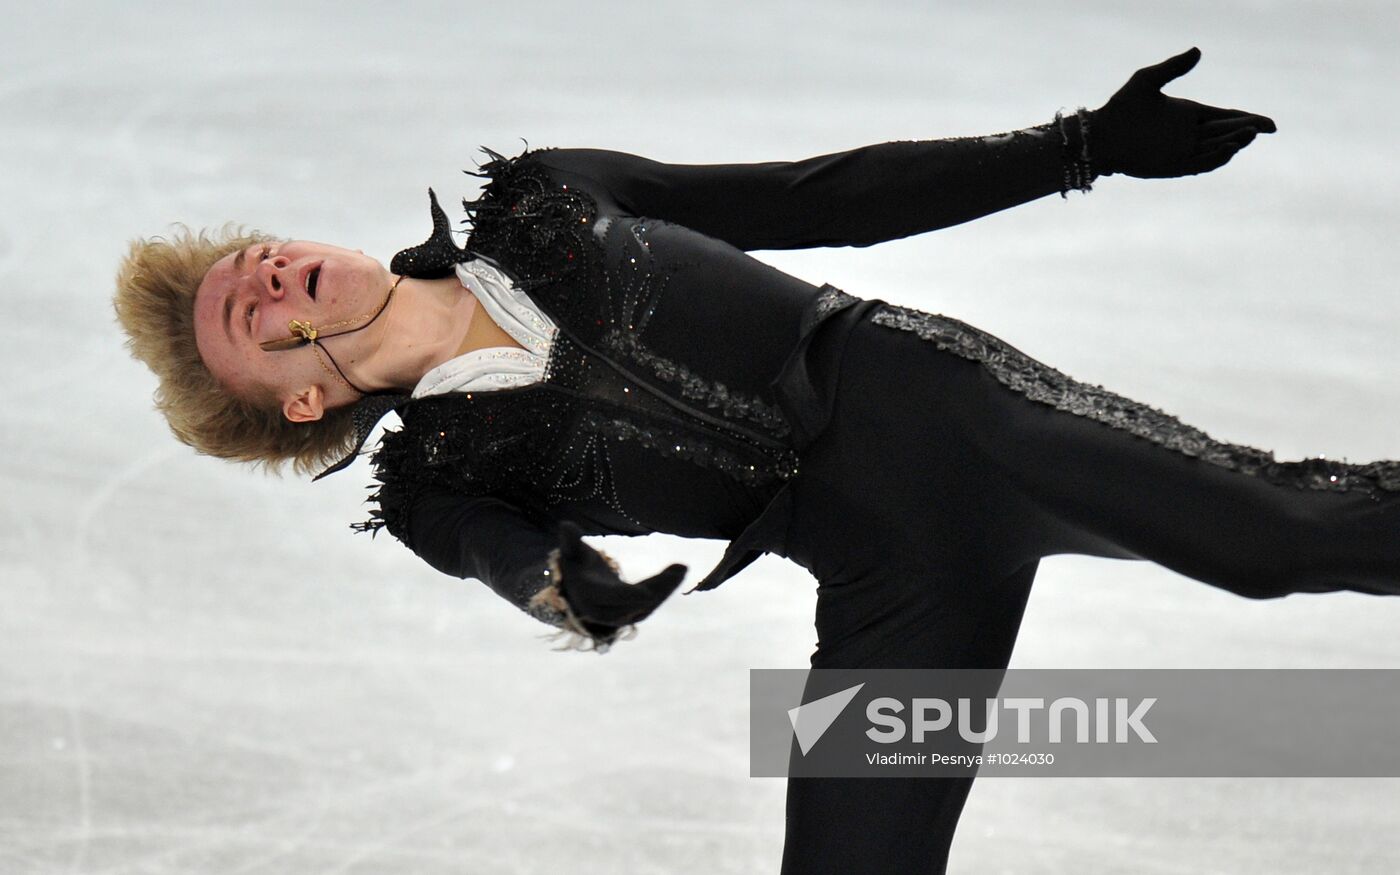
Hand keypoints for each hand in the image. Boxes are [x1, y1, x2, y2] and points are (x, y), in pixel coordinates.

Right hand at [551, 521, 686, 632]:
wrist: (578, 590)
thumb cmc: (576, 565)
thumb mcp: (572, 552)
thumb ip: (571, 541)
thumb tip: (566, 525)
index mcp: (590, 596)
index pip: (611, 598)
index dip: (628, 597)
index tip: (648, 594)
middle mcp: (605, 611)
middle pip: (636, 603)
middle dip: (659, 587)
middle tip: (680, 567)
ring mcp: (620, 615)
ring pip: (648, 605)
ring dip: (667, 588)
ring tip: (682, 567)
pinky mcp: (633, 613)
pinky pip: (651, 604)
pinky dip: (665, 590)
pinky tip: (678, 573)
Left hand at [1091, 47, 1276, 178]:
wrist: (1100, 136)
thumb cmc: (1120, 107)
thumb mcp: (1147, 81)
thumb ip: (1173, 67)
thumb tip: (1198, 50)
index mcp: (1189, 114)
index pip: (1226, 116)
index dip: (1248, 119)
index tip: (1269, 124)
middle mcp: (1190, 134)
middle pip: (1226, 133)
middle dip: (1246, 131)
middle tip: (1263, 128)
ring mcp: (1183, 152)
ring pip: (1217, 149)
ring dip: (1234, 144)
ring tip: (1248, 135)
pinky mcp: (1173, 167)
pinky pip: (1201, 165)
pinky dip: (1216, 158)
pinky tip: (1227, 149)